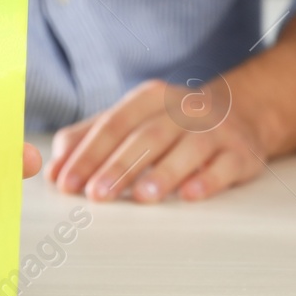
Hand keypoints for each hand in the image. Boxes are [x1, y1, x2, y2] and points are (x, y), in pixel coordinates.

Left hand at [44, 79, 265, 202]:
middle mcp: (183, 110)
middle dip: (118, 166)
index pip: (113, 124)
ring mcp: (215, 130)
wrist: (241, 113)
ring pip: (188, 149)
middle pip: (147, 137)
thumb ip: (89, 138)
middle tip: (96, 195)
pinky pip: (224, 166)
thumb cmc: (172, 123)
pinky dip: (207, 180)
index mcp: (150, 98)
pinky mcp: (241, 153)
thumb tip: (53, 170)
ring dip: (163, 173)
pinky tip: (190, 195)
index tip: (67, 182)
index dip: (88, 153)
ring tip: (141, 197)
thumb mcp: (132, 119)